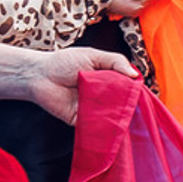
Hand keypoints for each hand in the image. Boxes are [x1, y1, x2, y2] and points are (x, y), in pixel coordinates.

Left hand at [0, 45, 130, 124]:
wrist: (39, 75)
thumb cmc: (64, 62)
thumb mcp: (93, 55)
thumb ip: (115, 61)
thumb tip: (135, 75)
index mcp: (109, 80)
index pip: (128, 88)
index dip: (136, 91)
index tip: (143, 94)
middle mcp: (104, 96)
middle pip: (123, 103)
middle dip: (128, 104)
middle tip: (132, 104)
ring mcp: (94, 109)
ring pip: (112, 116)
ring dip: (117, 116)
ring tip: (122, 113)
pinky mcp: (82, 121)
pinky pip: (97, 126)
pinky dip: (103, 126)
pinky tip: (109, 124)